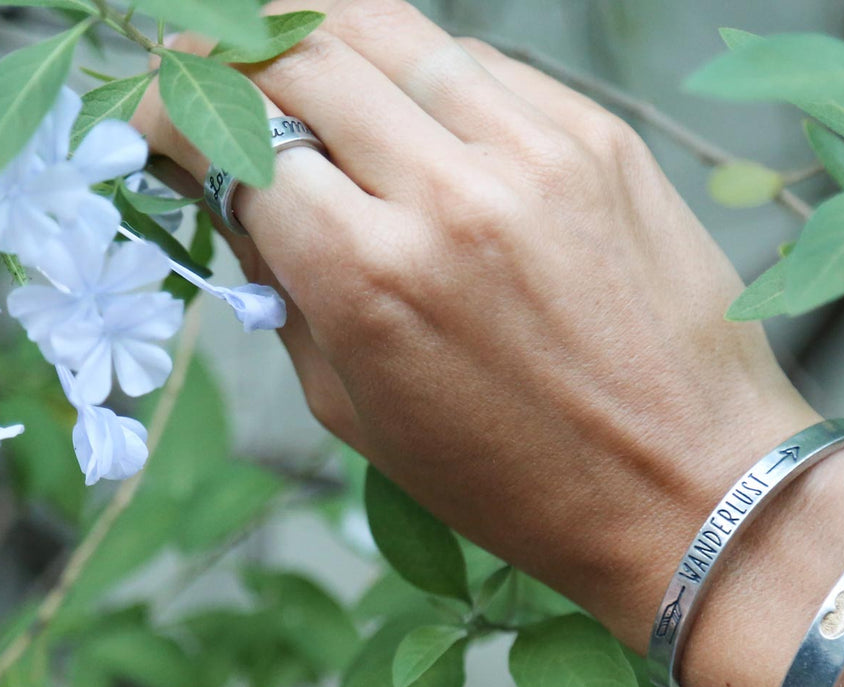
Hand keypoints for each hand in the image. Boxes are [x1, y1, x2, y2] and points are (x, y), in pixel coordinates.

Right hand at [133, 0, 818, 647]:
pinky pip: (479, 63)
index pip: (238, 141)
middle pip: (299, 57)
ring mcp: (531, 151)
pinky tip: (405, 101)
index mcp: (368, 279)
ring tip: (288, 53)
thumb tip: (241, 202)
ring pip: (389, 30)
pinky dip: (419, 70)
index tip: (158, 120)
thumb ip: (286, 293)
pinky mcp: (597, 135)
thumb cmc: (509, 477)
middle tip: (205, 67)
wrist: (685, 484)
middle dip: (228, 53)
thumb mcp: (355, 411)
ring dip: (316, 32)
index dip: (174, 116)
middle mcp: (445, 194)